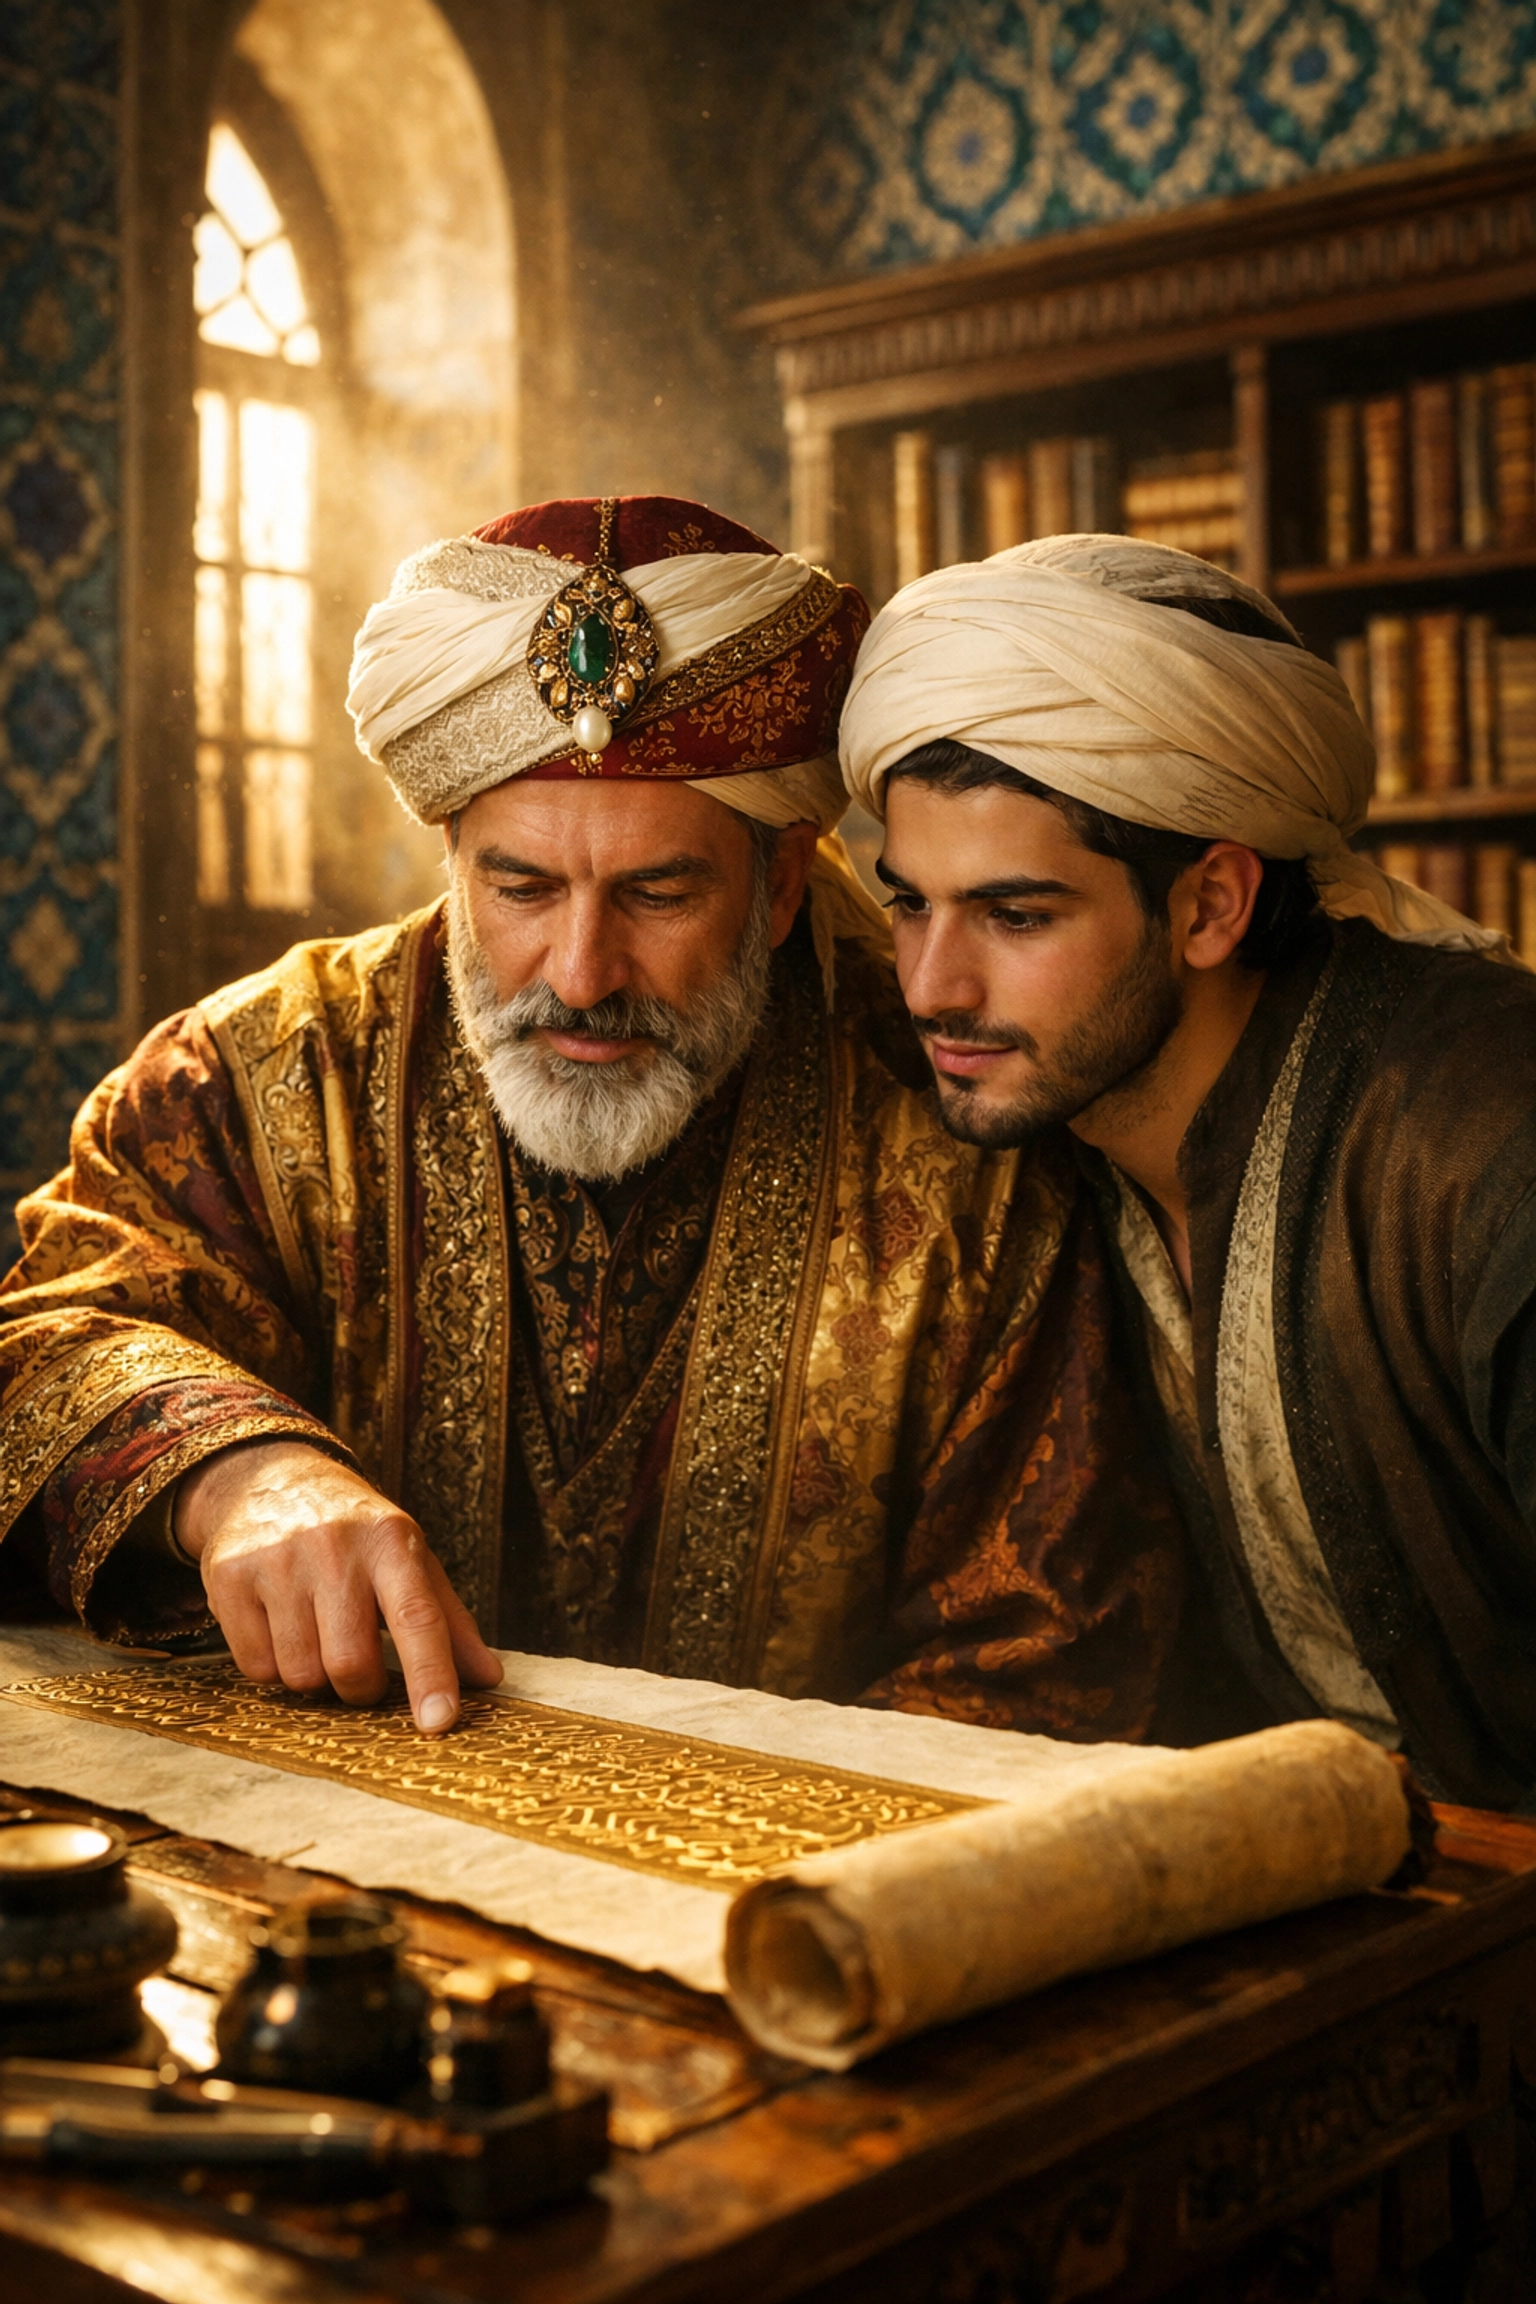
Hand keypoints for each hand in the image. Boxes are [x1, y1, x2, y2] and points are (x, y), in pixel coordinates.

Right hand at [173, 1441, 502, 1733]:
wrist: (270, 1480)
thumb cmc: (356, 1535)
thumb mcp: (410, 1560)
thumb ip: (449, 1621)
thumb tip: (489, 1679)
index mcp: (391, 1543)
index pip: (417, 1617)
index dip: (430, 1676)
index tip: (439, 1723)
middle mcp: (334, 1547)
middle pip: (351, 1664)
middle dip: (361, 1687)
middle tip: (363, 1667)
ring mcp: (277, 1560)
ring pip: (301, 1675)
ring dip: (315, 1677)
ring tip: (319, 1636)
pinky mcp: (229, 1577)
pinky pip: (257, 1668)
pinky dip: (274, 1667)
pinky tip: (281, 1628)